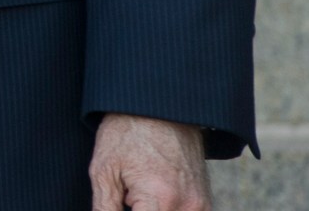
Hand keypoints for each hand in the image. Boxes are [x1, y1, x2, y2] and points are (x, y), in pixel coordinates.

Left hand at [90, 114, 211, 210]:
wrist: (159, 108)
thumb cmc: (126, 133)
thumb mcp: (104, 170)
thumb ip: (105, 208)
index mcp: (161, 199)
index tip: (122, 202)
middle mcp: (187, 206)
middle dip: (139, 209)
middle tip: (128, 194)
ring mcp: (200, 205)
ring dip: (154, 209)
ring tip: (138, 192)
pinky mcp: (204, 202)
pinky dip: (165, 209)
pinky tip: (152, 194)